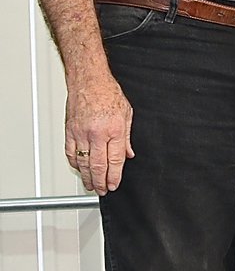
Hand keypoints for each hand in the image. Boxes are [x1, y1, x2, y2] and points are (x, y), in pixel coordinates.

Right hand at [65, 73, 133, 195]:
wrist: (89, 80)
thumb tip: (128, 154)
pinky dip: (75, 164)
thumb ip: (127, 137)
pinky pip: (71, 153)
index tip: (114, 184)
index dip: (114, 176)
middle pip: (98, 166)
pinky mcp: (70, 131)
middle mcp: (97, 133)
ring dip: (87, 177)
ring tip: (91, 185)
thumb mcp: (127, 114)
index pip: (115, 161)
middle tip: (102, 190)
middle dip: (101, 182)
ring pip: (83, 162)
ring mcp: (81, 133)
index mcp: (114, 130)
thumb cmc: (107, 92)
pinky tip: (79, 170)